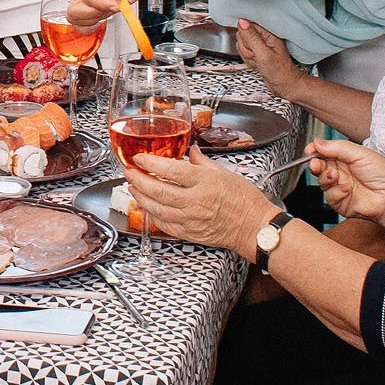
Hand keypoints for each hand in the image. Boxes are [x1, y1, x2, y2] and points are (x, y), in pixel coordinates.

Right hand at [73, 0, 159, 25]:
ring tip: (111, 12)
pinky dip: (89, 27)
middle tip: (109, 11)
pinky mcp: (97, 6)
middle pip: (74, 8)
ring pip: (76, 17)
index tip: (116, 5)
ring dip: (93, 20)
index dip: (101, 4)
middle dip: (92, 14)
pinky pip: (84, 21)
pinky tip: (100, 23)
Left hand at [120, 145, 279, 256]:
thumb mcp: (226, 174)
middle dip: (139, 180)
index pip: (171, 170)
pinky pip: (165, 225)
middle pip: (158, 190)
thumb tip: (191, 152)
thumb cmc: (246, 202)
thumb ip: (203, 163)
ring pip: (157, 209)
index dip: (151, 163)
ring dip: (141, 198)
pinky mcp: (190, 233)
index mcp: (205, 183)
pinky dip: (152, 215)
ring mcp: (191, 219)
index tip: (139, 158)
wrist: (255, 228)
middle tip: (129, 173)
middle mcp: (196, 201)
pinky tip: (147, 207)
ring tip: (133, 188)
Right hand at [233, 19, 304, 98]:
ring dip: (248, 57)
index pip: (247, 26)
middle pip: (242, 37)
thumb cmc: (279, 70)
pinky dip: (249, 61)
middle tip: (257, 56)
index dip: (246, 38)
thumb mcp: (263, 53)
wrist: (283, 84)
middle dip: (247, 50)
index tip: (252, 47)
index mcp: (268, 32)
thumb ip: (251, 37)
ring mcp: (259, 45)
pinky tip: (258, 64)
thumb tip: (242, 22)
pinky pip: (244, 54)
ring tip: (259, 61)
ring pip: (241, 46)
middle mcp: (263, 37)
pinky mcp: (256, 52)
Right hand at [307, 138, 384, 223]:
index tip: (310, 150)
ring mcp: (339, 187)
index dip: (315, 151)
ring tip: (337, 176)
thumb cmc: (383, 174)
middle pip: (319, 167)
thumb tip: (318, 143)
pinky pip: (328, 197)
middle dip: (315, 165)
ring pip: (321, 182)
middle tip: (316, 164)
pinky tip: (347, 190)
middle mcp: (341, 172)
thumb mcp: (360, 153)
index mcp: (345, 158)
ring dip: (327, 178)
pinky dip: (336, 193)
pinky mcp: (340, 202)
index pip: (323, 153)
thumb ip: (337, 147)